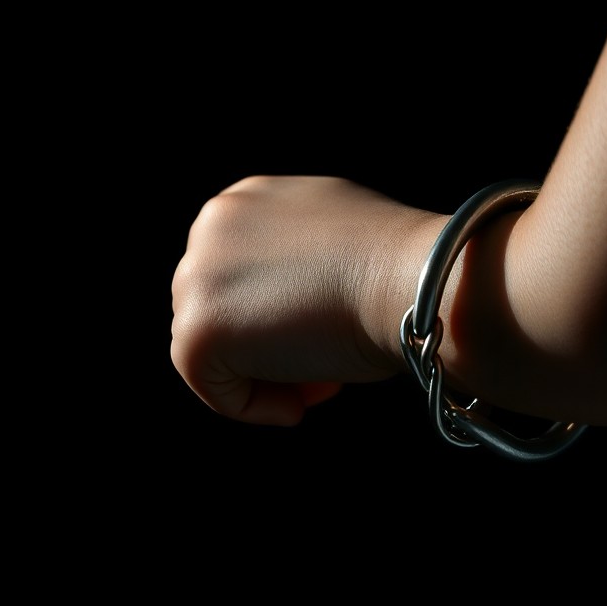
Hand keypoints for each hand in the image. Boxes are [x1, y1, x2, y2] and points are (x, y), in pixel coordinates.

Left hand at [170, 175, 439, 425]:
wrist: (410, 281)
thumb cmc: (398, 268)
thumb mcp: (339, 238)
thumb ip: (299, 255)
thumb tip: (290, 294)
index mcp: (246, 200)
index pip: (237, 275)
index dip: (280, 316)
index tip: (326, 334)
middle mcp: (210, 226)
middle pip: (220, 311)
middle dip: (271, 347)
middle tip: (328, 366)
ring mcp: (197, 277)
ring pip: (212, 349)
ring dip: (268, 375)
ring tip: (325, 382)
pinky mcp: (198, 331)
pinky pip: (212, 386)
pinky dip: (256, 405)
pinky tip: (302, 403)